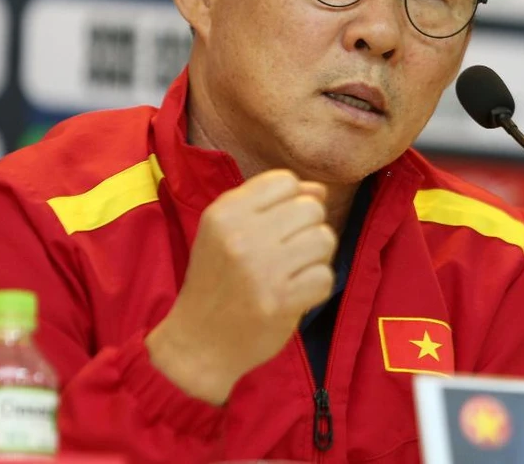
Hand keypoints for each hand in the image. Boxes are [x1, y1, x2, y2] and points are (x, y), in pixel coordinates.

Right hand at [145, 170, 336, 404]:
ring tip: (294, 270)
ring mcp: (262, 269)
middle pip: (311, 208)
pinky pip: (325, 276)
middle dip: (308, 228)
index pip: (285, 180)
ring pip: (324, 239)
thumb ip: (271, 204)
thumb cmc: (217, 280)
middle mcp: (241, 236)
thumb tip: (320, 190)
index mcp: (224, 212)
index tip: (278, 225)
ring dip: (316, 256)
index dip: (291, 200)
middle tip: (289, 251)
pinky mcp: (280, 301)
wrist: (198, 342)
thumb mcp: (228, 232)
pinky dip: (316, 286)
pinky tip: (295, 293)